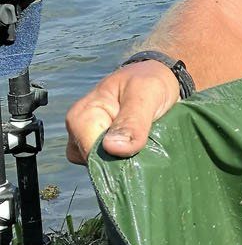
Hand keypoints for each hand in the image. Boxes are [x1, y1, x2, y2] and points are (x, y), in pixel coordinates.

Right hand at [65, 61, 180, 164]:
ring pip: (102, 168)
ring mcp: (89, 142)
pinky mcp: (101, 150)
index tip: (140, 151)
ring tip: (146, 145)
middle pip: (94, 163)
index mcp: (82, 115)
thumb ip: (131, 122)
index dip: (115, 158)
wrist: (159, 77)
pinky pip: (109, 166)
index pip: (89, 153)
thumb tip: (111, 148)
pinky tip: (141, 151)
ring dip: (125, 163)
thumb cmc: (149, 81)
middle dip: (121, 162)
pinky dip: (126, 162)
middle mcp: (79, 131)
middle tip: (147, 145)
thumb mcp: (145, 95)